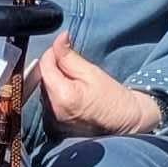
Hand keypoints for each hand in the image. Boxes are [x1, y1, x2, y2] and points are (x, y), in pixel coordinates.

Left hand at [36, 32, 163, 136]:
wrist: (124, 121)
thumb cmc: (113, 97)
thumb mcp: (91, 72)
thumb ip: (69, 56)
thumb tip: (58, 40)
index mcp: (63, 97)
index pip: (45, 67)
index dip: (52, 54)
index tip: (63, 49)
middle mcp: (53, 112)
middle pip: (43, 80)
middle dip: (53, 69)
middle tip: (73, 68)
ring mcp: (53, 122)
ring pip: (44, 92)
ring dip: (54, 82)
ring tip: (75, 83)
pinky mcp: (55, 127)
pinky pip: (49, 104)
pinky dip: (56, 95)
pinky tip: (72, 95)